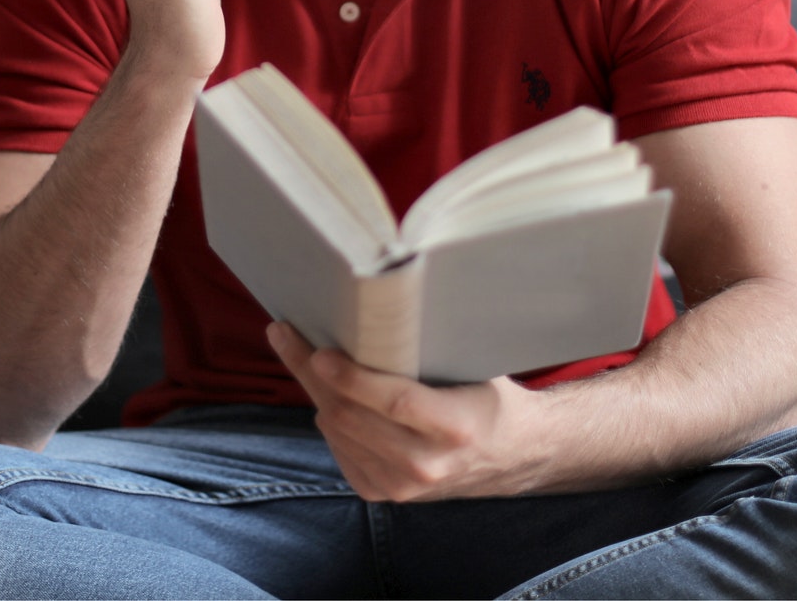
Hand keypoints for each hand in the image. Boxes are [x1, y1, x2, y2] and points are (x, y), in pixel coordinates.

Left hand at [268, 322, 537, 501]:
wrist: (512, 456)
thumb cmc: (488, 396)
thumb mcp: (474, 368)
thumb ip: (428, 351)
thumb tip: (376, 302)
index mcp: (455, 425)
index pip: (394, 401)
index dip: (352, 377)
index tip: (320, 350)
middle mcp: (426, 463)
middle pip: (352, 416)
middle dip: (310, 372)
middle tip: (284, 333)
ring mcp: (403, 486)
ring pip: (338, 432)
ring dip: (314, 391)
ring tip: (300, 353)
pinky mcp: (385, 494)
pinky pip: (340, 450)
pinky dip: (328, 418)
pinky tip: (327, 393)